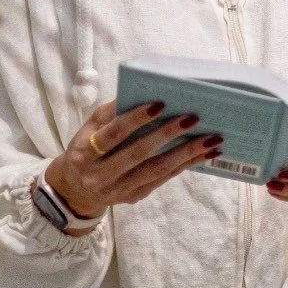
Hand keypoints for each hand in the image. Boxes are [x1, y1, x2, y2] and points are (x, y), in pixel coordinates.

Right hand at [43, 99, 221, 229]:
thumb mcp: (89, 128)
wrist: (76, 188)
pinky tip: (205, 154)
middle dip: (168, 135)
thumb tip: (144, 91)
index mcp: (83, 153)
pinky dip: (186, 165)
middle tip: (193, 118)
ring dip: (187, 153)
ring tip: (211, 138)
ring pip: (156, 170)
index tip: (161, 104)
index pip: (112, 135)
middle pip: (138, 154)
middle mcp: (98, 175)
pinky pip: (164, 179)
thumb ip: (112, 112)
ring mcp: (117, 190)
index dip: (136, 119)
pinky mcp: (134, 197)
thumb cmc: (87, 147)